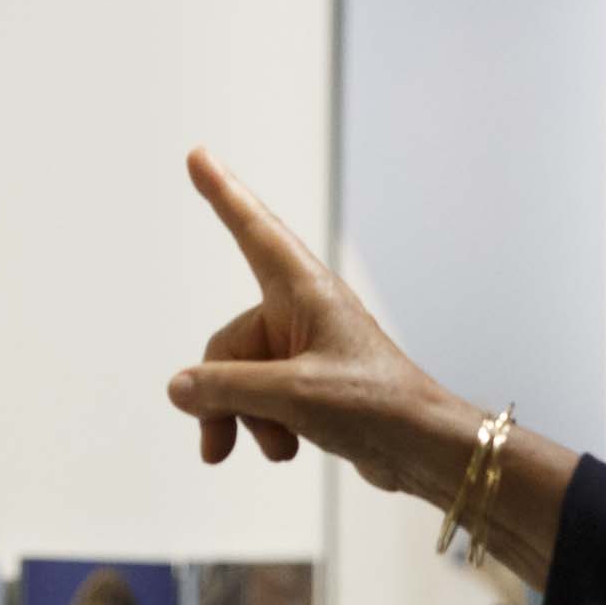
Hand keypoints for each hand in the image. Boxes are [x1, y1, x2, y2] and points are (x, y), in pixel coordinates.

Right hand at [166, 148, 473, 504]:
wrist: (425, 448)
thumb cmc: (375, 406)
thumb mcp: (291, 395)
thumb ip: (227, 388)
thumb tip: (180, 389)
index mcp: (305, 290)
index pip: (253, 230)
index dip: (223, 192)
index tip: (198, 156)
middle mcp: (302, 311)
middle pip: (230, 343)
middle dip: (220, 395)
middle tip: (214, 444)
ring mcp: (306, 349)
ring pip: (242, 378)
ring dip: (246, 417)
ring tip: (276, 448)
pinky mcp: (311, 383)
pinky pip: (263, 397)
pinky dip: (265, 424)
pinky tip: (288, 448)